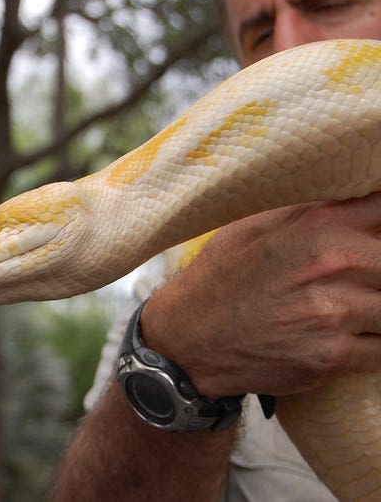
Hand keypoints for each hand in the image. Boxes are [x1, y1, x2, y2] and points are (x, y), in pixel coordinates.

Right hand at [140, 192, 380, 398]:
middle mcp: (333, 265)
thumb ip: (308, 209)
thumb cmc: (220, 278)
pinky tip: (358, 335)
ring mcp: (335, 314)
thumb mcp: (252, 225)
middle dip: (379, 271)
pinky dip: (376, 344)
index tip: (372, 232)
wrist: (188, 340)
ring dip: (379, 308)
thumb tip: (353, 193)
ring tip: (356, 305)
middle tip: (363, 277)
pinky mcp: (333, 358)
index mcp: (318, 225)